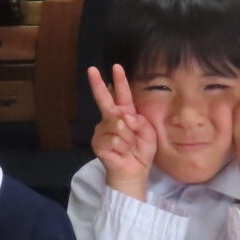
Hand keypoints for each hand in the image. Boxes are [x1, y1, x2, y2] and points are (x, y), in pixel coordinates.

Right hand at [88, 64, 157, 198]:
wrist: (134, 172)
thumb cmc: (141, 151)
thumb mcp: (148, 133)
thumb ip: (139, 122)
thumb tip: (123, 118)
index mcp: (125, 114)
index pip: (122, 95)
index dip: (120, 81)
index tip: (116, 66)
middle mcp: (111, 119)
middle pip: (104, 99)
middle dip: (98, 84)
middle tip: (91, 69)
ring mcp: (102, 130)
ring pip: (118, 125)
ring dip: (128, 138)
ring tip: (129, 147)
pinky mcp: (98, 143)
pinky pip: (114, 139)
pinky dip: (122, 146)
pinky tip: (122, 152)